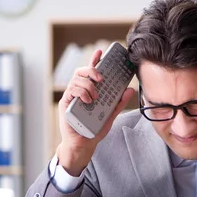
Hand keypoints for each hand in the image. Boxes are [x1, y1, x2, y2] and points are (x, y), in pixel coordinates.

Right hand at [57, 49, 134, 175]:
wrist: (84, 145)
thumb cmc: (94, 130)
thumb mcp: (110, 115)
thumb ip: (119, 103)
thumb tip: (130, 90)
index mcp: (89, 92)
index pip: (90, 73)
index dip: (95, 60)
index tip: (101, 51)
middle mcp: (78, 92)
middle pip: (81, 72)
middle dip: (91, 69)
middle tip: (101, 78)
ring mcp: (71, 97)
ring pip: (76, 80)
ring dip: (88, 85)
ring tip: (95, 97)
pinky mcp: (66, 104)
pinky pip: (71, 91)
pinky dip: (81, 93)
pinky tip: (88, 100)